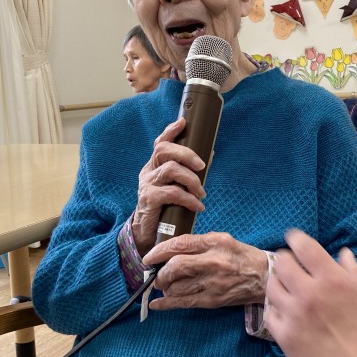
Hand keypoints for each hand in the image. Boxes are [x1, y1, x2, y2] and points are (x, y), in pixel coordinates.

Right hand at [132, 118, 206, 255]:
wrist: (148, 235)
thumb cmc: (166, 209)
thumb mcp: (175, 188)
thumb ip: (188, 173)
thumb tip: (209, 153)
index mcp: (154, 166)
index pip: (159, 143)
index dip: (170, 131)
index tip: (183, 122)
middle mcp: (148, 172)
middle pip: (164, 150)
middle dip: (186, 154)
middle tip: (202, 166)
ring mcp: (147, 185)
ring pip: (170, 169)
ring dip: (191, 179)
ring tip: (201, 193)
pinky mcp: (148, 199)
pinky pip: (172, 192)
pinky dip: (189, 198)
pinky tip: (198, 206)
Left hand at [142, 232, 267, 309]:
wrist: (265, 278)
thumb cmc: (243, 257)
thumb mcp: (223, 240)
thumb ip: (198, 243)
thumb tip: (171, 250)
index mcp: (214, 243)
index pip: (180, 244)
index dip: (159, 251)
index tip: (148, 257)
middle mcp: (213, 262)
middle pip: (176, 267)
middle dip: (161, 272)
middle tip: (157, 275)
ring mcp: (213, 283)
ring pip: (177, 287)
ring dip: (165, 287)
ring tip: (165, 286)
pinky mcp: (213, 300)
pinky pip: (184, 303)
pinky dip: (167, 304)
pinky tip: (157, 303)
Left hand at [264, 229, 356, 356]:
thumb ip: (354, 272)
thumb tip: (343, 253)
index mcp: (332, 279)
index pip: (303, 246)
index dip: (296, 239)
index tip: (294, 240)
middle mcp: (309, 292)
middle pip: (281, 262)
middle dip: (285, 260)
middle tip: (290, 266)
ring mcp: (293, 314)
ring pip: (271, 286)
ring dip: (277, 283)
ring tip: (285, 288)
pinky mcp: (284, 335)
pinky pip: (269, 314)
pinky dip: (275, 310)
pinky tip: (284, 313)